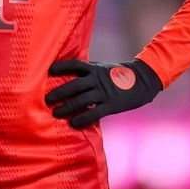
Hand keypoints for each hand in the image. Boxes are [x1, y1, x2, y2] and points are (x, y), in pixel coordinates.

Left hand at [44, 59, 162, 128]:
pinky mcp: (111, 105)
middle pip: (74, 85)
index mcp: (95, 69)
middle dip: (59, 92)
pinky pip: (94, 113)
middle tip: (47, 100)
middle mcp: (97, 80)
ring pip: (81, 100)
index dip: (62, 67)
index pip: (75, 65)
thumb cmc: (120, 74)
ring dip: (67, 107)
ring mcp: (104, 92)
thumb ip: (89, 70)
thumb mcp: (104, 68)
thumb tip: (71, 71)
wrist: (143, 80)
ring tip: (56, 113)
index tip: (50, 71)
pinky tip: (73, 124)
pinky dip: (82, 119)